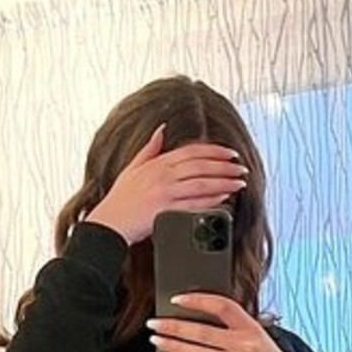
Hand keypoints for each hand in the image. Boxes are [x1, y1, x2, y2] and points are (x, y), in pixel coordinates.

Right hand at [87, 124, 247, 246]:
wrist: (109, 223)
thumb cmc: (120, 199)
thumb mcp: (132, 167)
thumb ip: (150, 148)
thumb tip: (161, 129)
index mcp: (158, 163)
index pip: (192, 152)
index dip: (214, 151)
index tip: (230, 154)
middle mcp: (163, 175)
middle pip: (201, 166)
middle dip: (225, 166)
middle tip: (241, 168)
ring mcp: (165, 193)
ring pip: (201, 184)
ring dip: (223, 182)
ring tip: (239, 183)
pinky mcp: (165, 210)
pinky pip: (193, 204)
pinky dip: (210, 200)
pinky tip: (223, 198)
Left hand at [146, 295, 316, 351]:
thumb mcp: (258, 334)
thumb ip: (234, 325)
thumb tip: (198, 316)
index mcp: (251, 327)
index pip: (222, 306)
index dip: (198, 300)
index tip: (178, 299)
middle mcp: (245, 345)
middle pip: (202, 333)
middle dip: (174, 327)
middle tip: (155, 323)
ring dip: (174, 347)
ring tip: (157, 340)